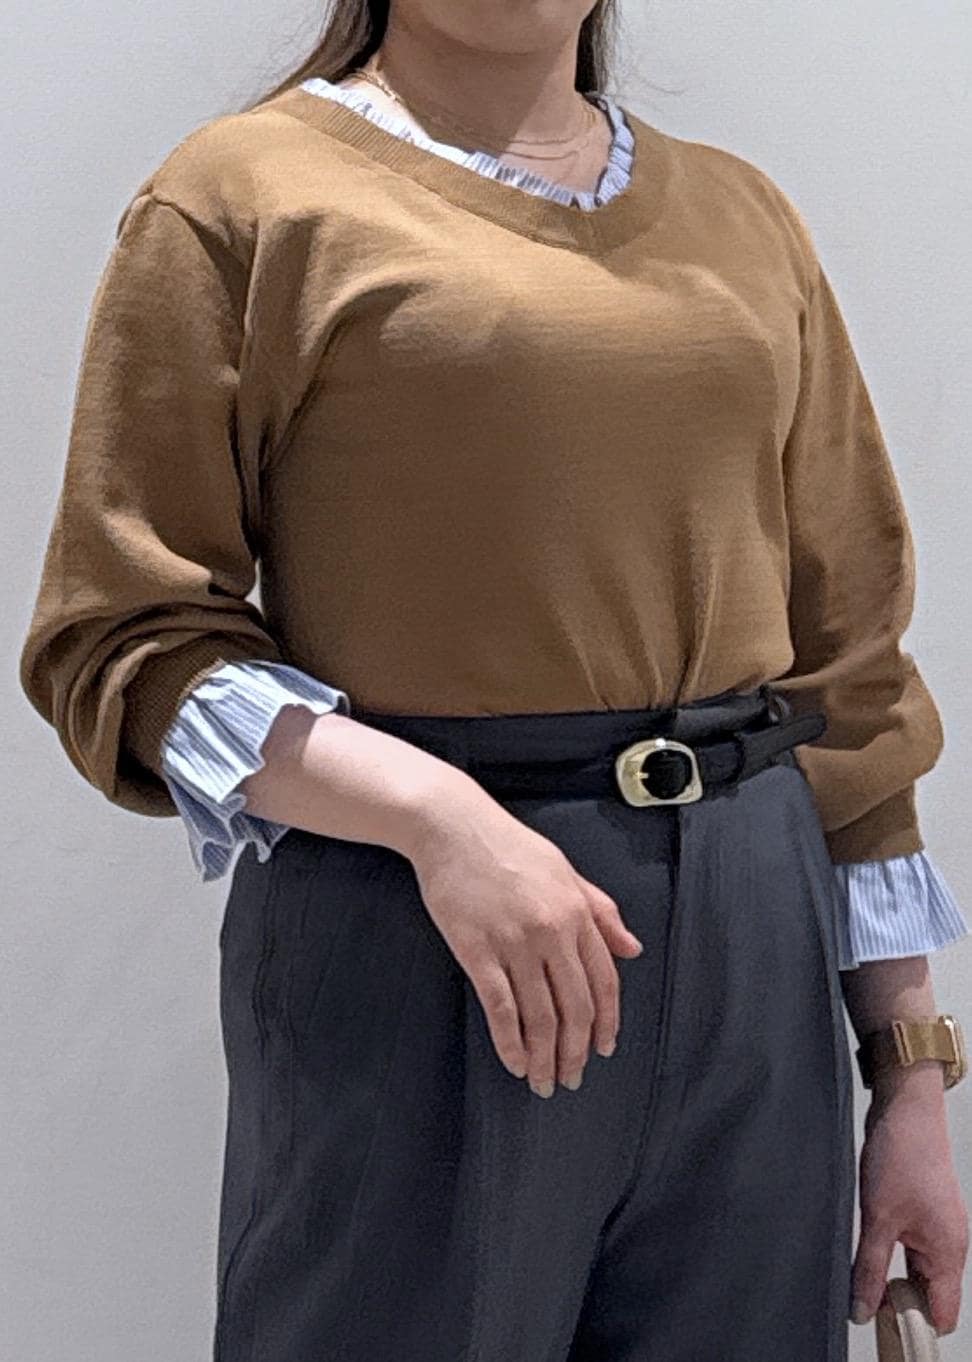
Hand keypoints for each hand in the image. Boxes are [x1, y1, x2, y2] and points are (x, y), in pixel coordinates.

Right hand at [406, 789, 643, 1097]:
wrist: (452, 826)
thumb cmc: (507, 845)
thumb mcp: (565, 871)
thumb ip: (601, 912)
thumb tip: (632, 949)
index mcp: (577, 912)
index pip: (604, 982)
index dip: (606, 1023)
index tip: (602, 1050)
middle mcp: (552, 931)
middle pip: (575, 1007)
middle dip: (576, 1052)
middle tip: (570, 1078)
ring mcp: (514, 942)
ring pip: (539, 1015)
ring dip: (545, 1057)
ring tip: (543, 1081)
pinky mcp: (476, 950)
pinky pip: (500, 1007)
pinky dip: (510, 1042)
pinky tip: (515, 1062)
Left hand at [850, 1065, 968, 1334]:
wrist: (906, 1107)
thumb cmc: (902, 1154)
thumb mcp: (878, 1217)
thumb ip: (869, 1268)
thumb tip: (861, 1308)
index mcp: (949, 1253)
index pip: (941, 1313)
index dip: (914, 1326)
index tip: (885, 1329)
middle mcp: (950, 1244)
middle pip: (930, 1295)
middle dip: (900, 1303)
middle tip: (864, 1302)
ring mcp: (938, 1227)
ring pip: (918, 1270)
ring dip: (892, 1276)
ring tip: (862, 1274)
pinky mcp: (923, 1212)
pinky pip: (911, 1248)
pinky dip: (891, 1254)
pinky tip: (867, 1248)